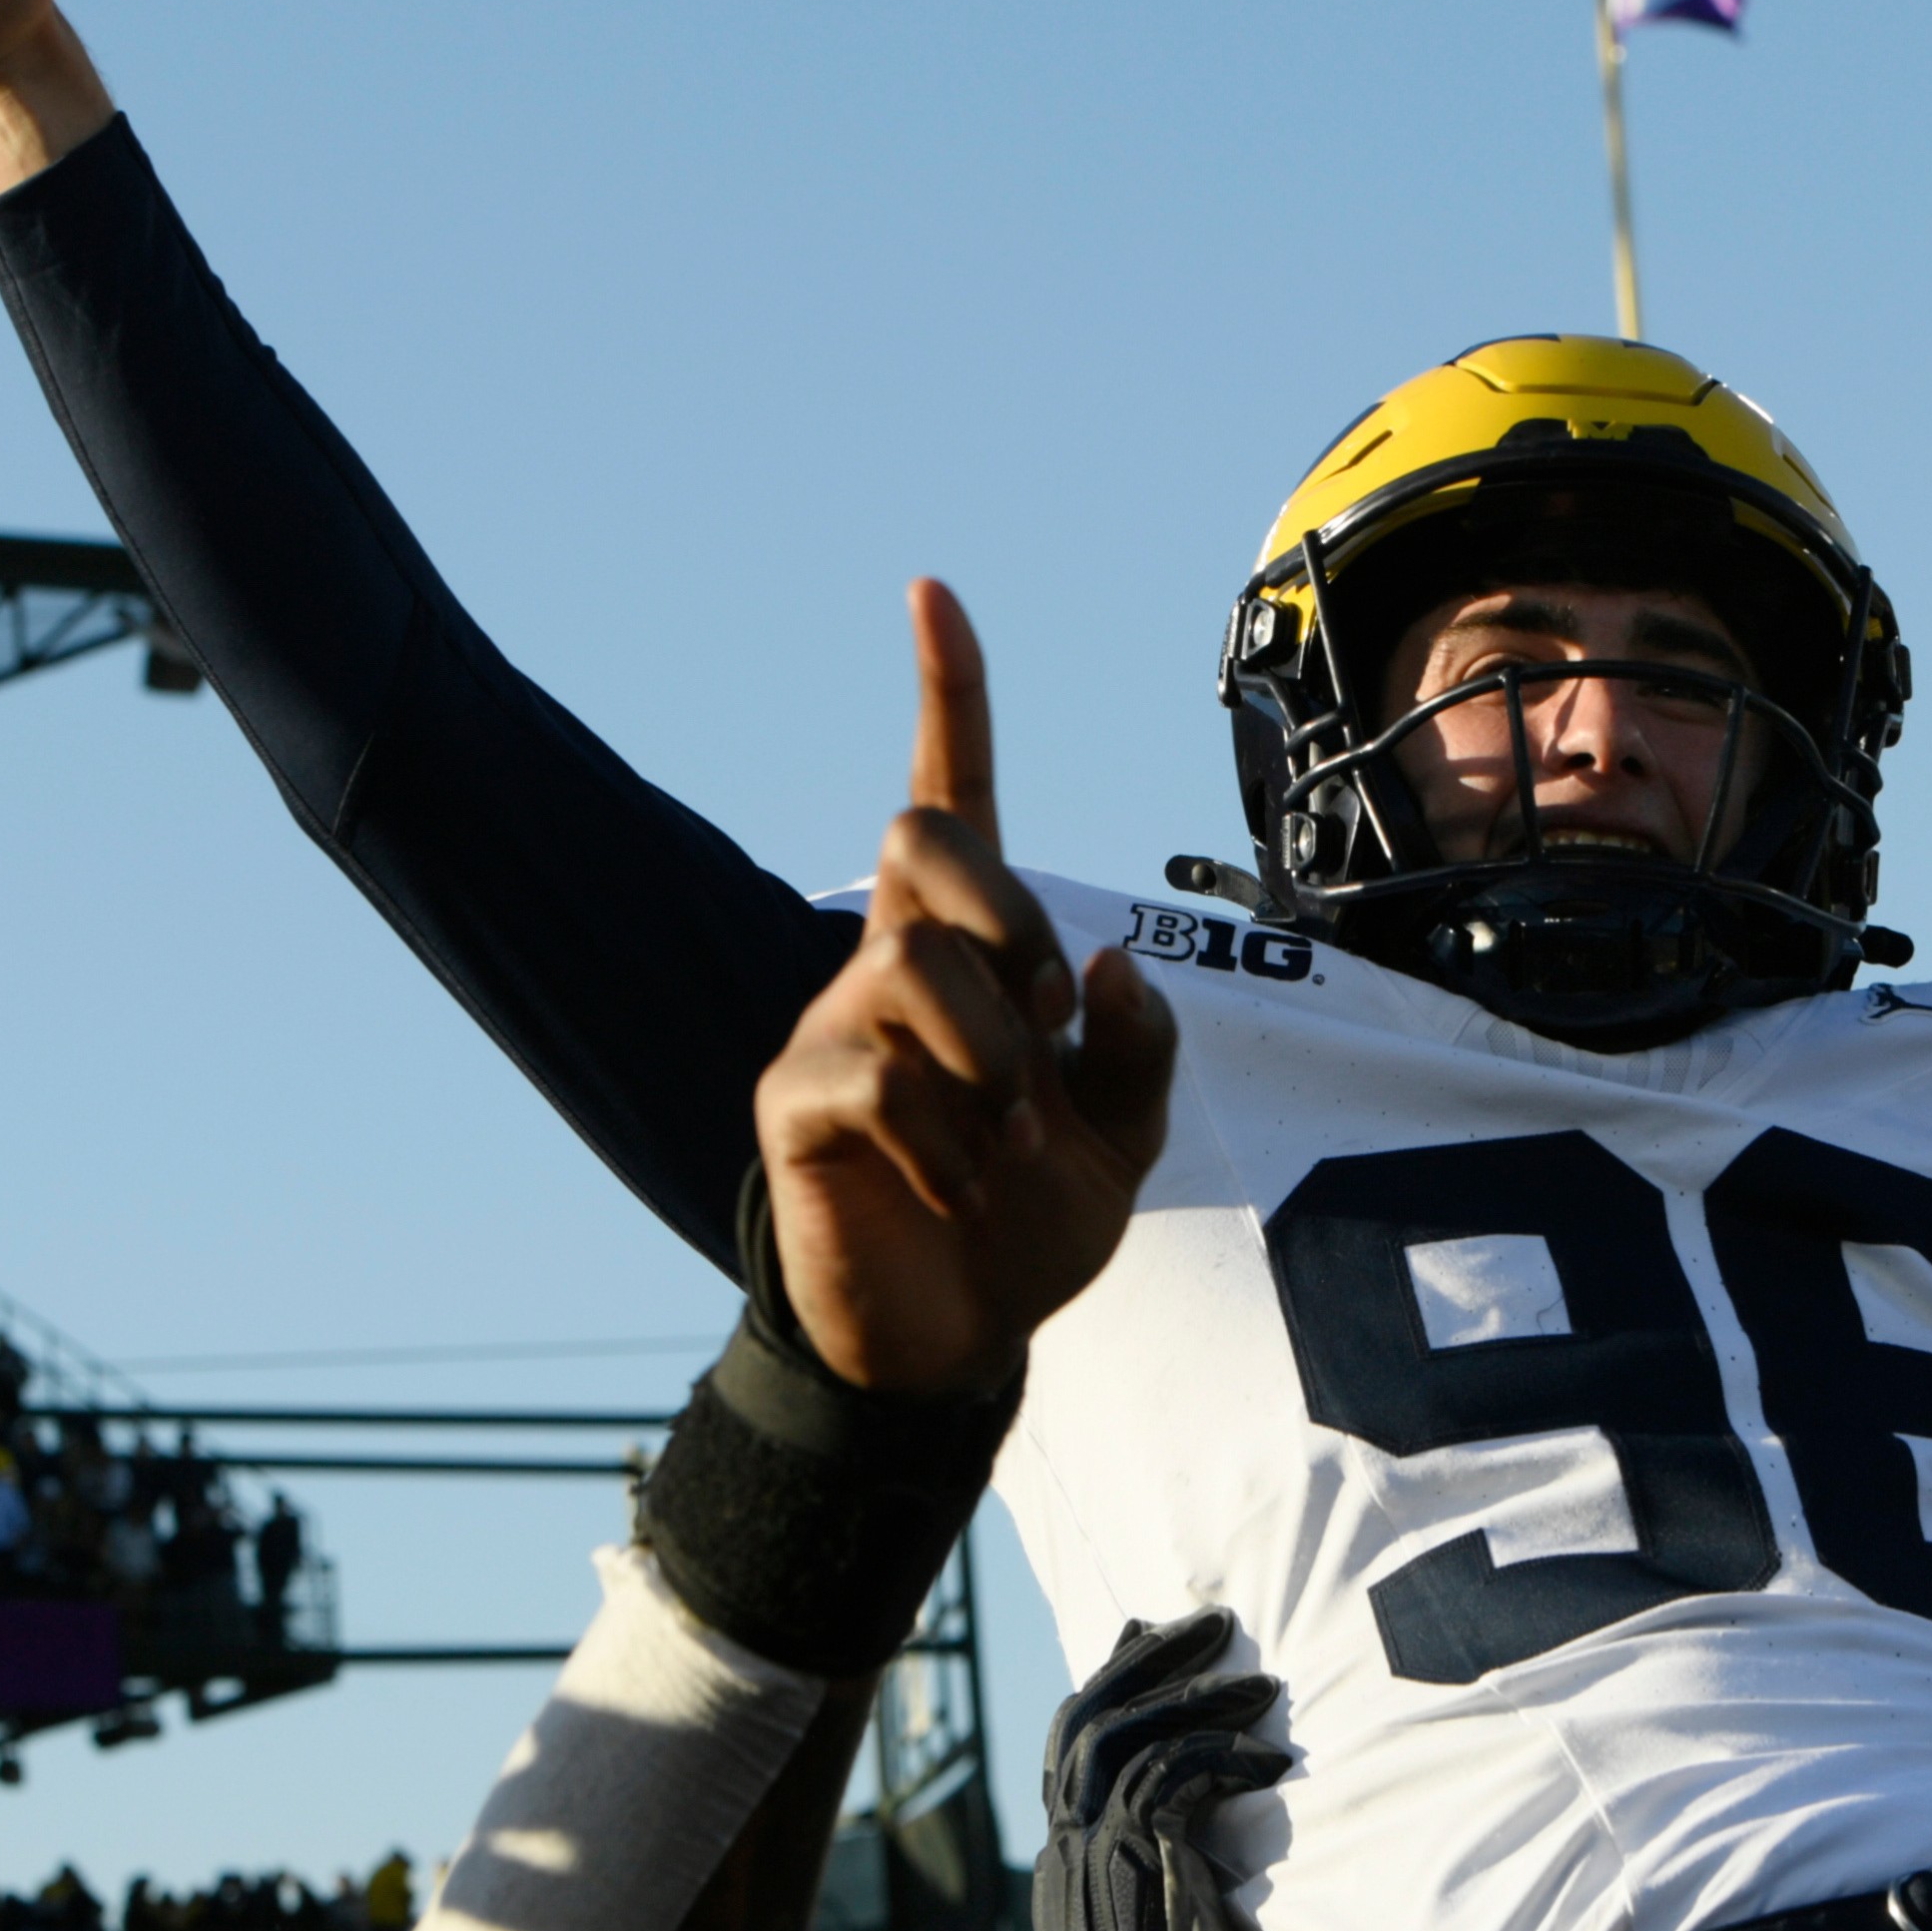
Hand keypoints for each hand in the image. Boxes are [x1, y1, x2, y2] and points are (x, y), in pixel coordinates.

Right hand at [756, 581, 1179, 1393]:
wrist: (953, 1338)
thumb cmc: (1028, 1218)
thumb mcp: (1122, 1137)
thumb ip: (1136, 1051)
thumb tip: (1112, 968)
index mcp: (973, 950)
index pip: (959, 797)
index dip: (950, 696)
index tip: (932, 592)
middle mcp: (891, 964)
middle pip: (921, 838)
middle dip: (1004, 909)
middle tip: (1049, 1016)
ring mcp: (833, 1028)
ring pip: (914, 971)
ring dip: (992, 1061)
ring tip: (1011, 1143)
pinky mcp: (795, 1105)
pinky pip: (875, 1082)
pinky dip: (946, 1140)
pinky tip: (959, 1186)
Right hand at [1031, 1609, 1297, 1930]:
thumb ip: (1164, 1874)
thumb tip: (1203, 1831)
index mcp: (1067, 1862)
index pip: (1071, 1745)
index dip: (1111, 1681)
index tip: (1150, 1635)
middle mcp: (1066, 1851)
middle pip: (1087, 1717)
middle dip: (1151, 1660)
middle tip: (1214, 1623)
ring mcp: (1092, 1858)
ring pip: (1125, 1734)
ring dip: (1196, 1696)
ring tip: (1263, 1682)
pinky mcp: (1134, 1868)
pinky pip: (1172, 1781)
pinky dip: (1223, 1758)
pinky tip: (1273, 1761)